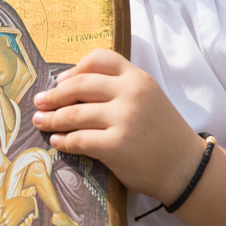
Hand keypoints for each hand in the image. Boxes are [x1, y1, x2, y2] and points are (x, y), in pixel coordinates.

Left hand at [30, 49, 203, 200]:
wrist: (186, 167)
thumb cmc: (162, 134)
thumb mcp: (148, 98)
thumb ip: (120, 89)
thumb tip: (71, 87)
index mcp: (138, 78)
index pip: (100, 58)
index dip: (75, 68)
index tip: (60, 80)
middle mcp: (131, 93)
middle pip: (80, 85)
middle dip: (54, 95)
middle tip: (39, 102)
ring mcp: (124, 119)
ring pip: (75, 114)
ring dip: (52, 118)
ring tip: (40, 121)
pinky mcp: (117, 146)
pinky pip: (79, 140)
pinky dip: (63, 141)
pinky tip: (57, 141)